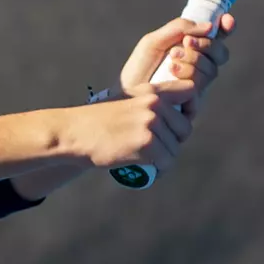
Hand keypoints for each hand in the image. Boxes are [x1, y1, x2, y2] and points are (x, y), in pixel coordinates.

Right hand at [60, 78, 197, 172]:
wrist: (72, 133)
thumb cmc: (94, 121)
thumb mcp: (123, 100)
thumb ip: (146, 102)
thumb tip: (172, 113)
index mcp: (150, 91)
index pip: (190, 91)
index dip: (190, 108)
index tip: (181, 120)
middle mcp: (154, 104)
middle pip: (184, 128)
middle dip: (174, 142)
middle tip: (157, 150)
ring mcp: (151, 123)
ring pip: (174, 149)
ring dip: (164, 159)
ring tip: (148, 163)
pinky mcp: (146, 144)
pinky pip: (166, 162)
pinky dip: (159, 171)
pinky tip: (149, 172)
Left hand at [117, 13, 235, 119]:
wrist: (126, 94)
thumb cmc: (138, 68)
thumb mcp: (154, 42)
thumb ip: (178, 29)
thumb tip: (209, 26)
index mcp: (192, 50)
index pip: (218, 37)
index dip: (226, 28)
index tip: (227, 21)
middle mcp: (199, 67)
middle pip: (220, 54)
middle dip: (206, 45)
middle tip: (186, 43)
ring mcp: (198, 85)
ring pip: (212, 69)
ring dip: (193, 60)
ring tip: (171, 60)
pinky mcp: (193, 103)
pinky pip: (201, 86)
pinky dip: (188, 75)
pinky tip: (172, 73)